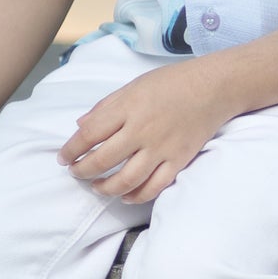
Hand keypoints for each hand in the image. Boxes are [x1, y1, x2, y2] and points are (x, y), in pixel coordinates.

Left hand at [59, 61, 234, 202]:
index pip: (89, 134)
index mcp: (128, 108)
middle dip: (82, 171)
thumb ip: (106, 106)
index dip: (71, 149)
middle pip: (103, 160)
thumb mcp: (133, 86)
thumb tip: (80, 125)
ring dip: (105, 188)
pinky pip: (155, 186)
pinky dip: (137, 196)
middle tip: (75, 172)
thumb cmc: (172, 82)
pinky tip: (125, 196)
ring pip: (126, 180)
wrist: (215, 87)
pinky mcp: (179, 160)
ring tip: (97, 187)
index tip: (63, 157)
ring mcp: (162, 148)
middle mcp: (143, 130)